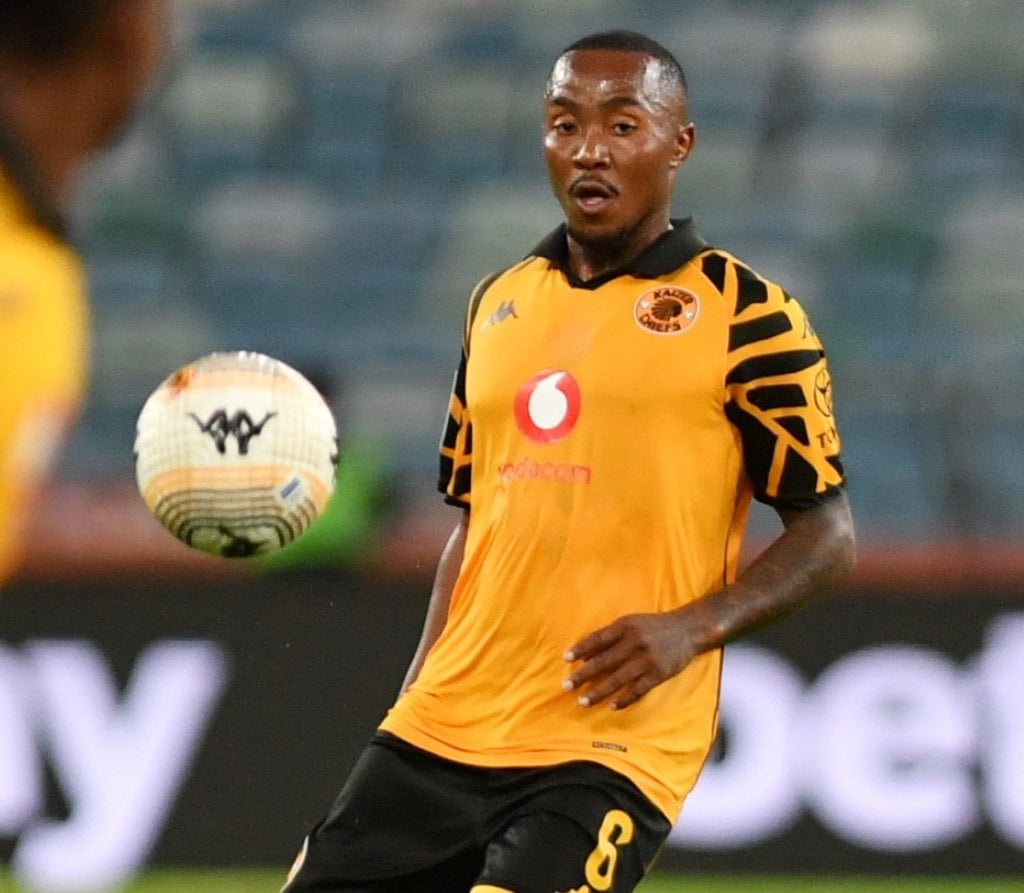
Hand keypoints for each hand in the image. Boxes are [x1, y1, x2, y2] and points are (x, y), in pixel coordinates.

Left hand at [562, 611, 698, 709]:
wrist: (688, 629)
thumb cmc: (654, 626)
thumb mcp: (631, 623)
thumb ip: (610, 636)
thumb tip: (586, 655)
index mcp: (625, 626)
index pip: (598, 639)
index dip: (581, 649)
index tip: (566, 659)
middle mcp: (634, 642)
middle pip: (604, 661)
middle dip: (583, 675)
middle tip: (566, 686)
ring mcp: (647, 660)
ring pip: (617, 679)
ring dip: (598, 692)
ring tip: (583, 701)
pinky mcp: (658, 674)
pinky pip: (638, 690)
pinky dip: (624, 699)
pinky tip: (612, 706)